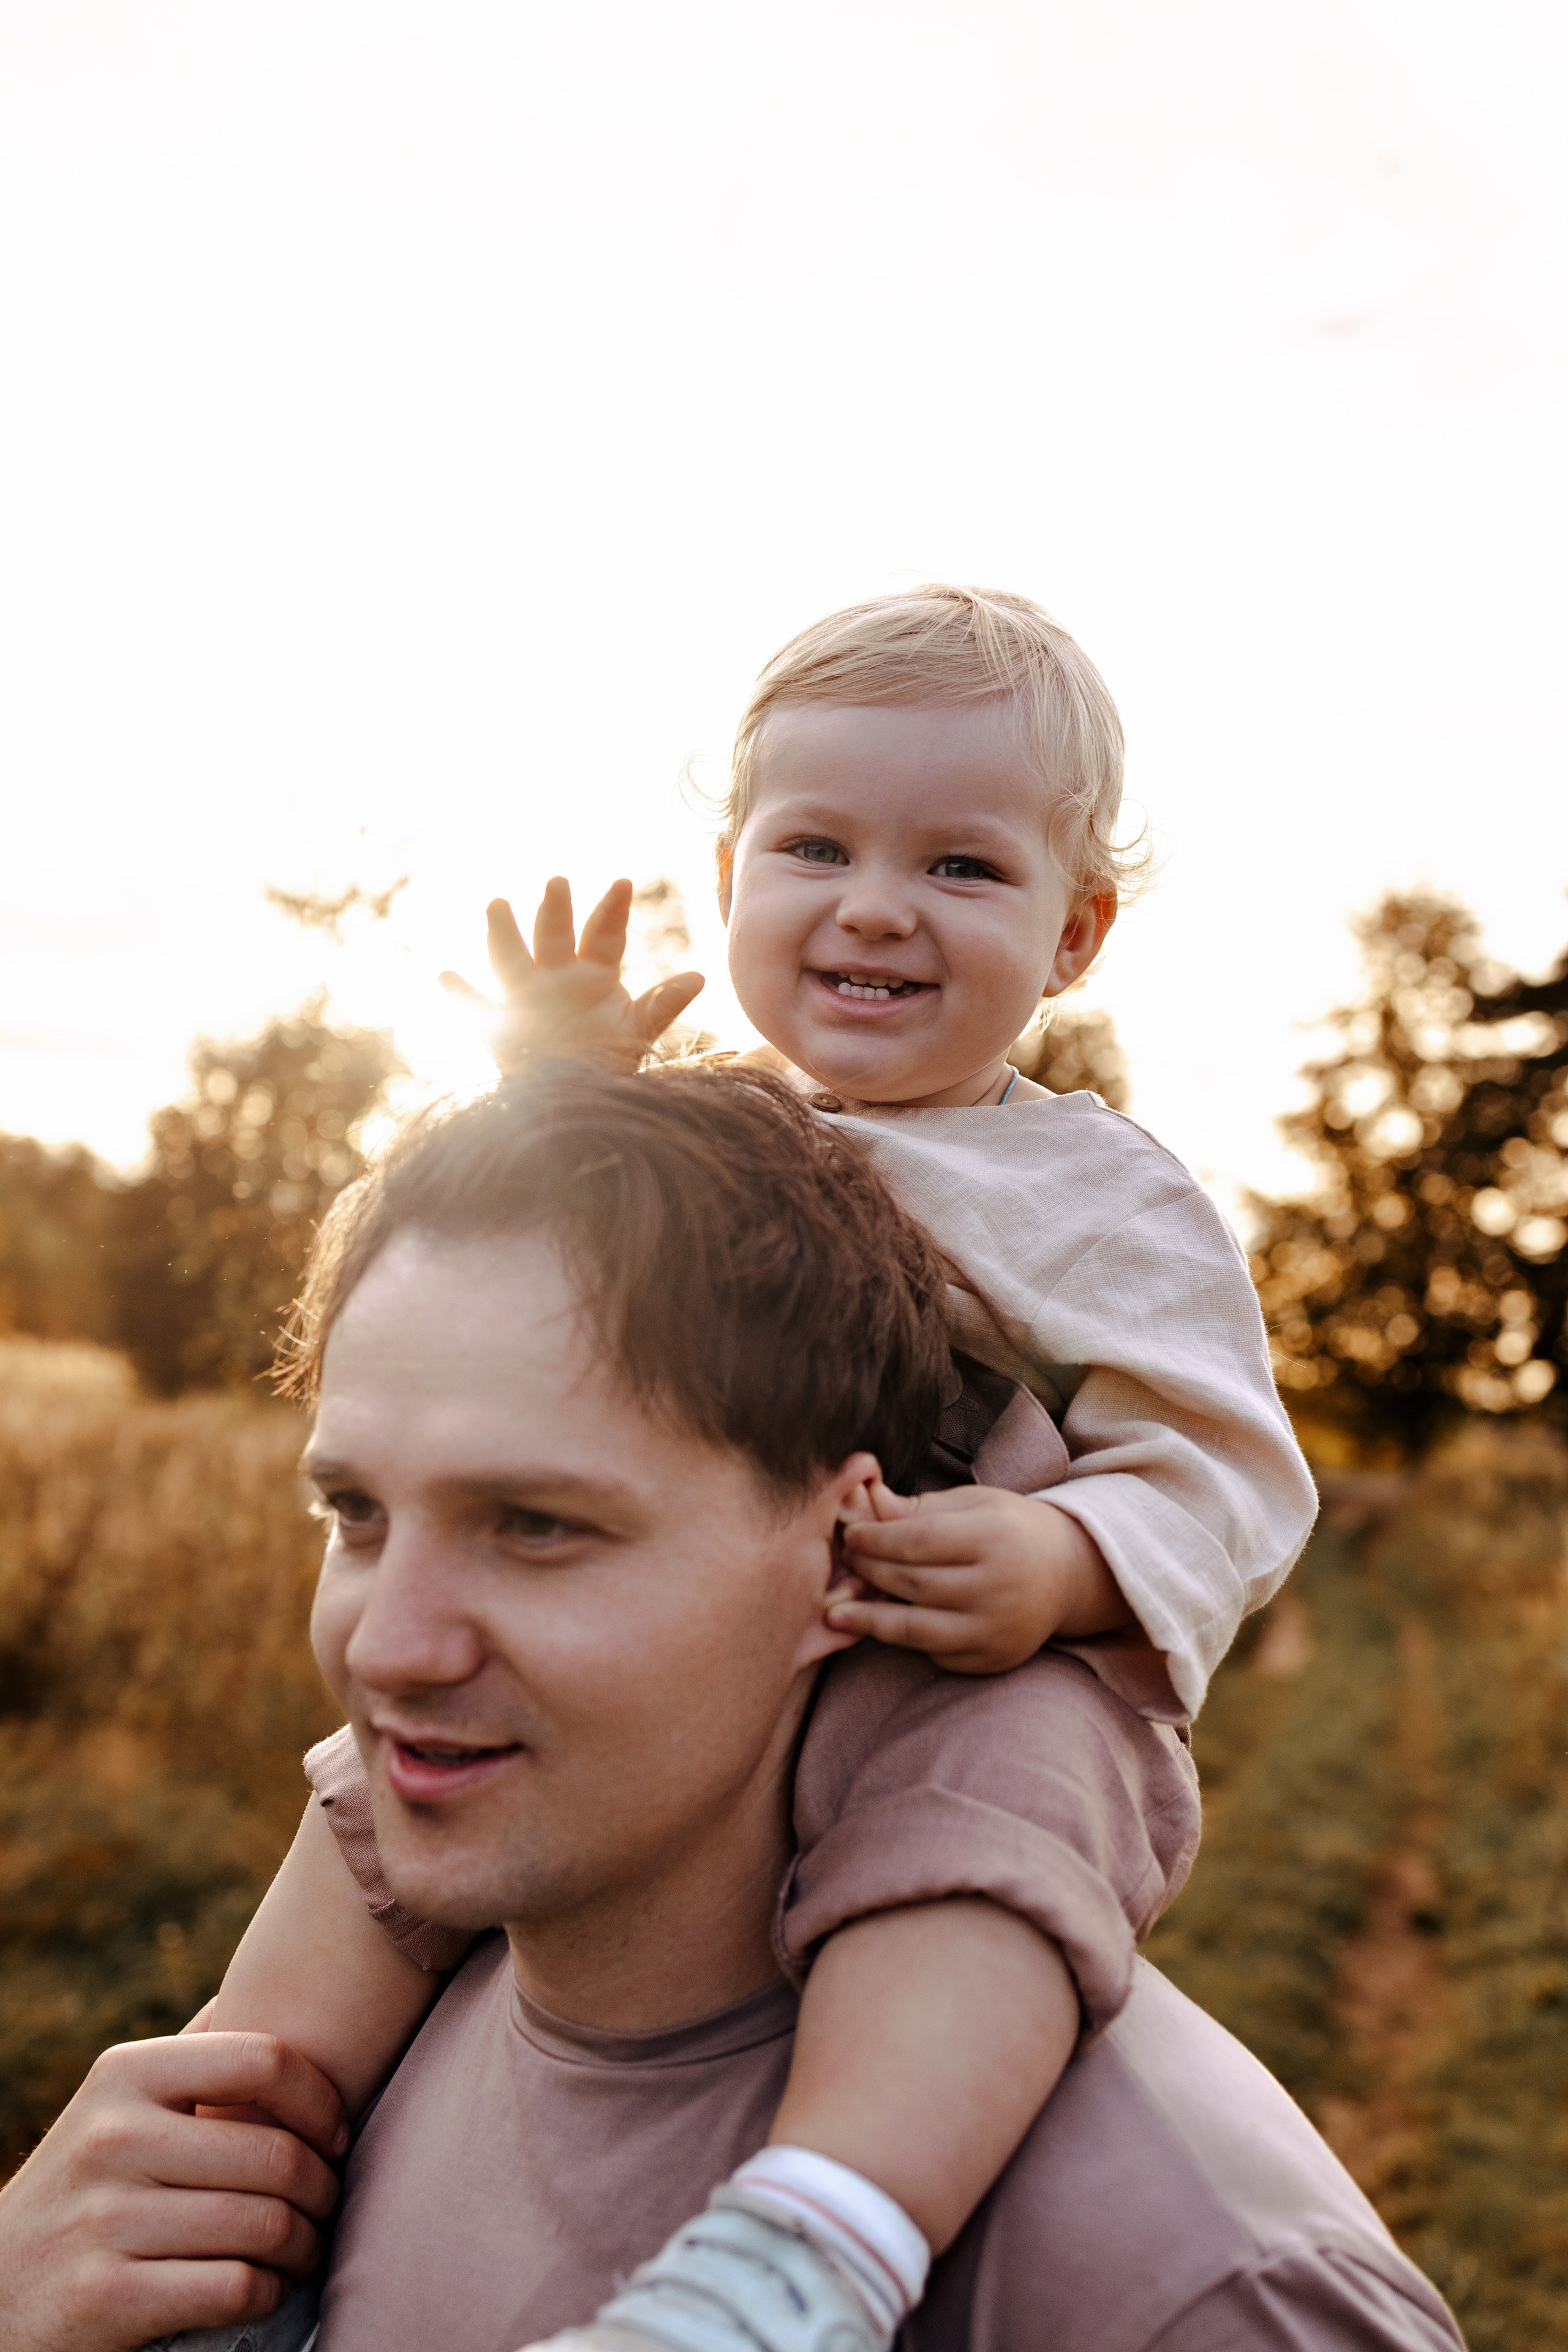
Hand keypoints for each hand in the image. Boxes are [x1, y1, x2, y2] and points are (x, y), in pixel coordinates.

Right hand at [0, 2031, 347, 2351]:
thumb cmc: (87, 2184)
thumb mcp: (116, 2100)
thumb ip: (192, 2051)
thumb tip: (272, 1982)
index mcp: (125, 2073)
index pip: (265, 2060)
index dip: (323, 2100)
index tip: (338, 2134)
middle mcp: (112, 2137)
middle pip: (278, 2155)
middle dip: (325, 2188)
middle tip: (328, 2204)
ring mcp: (105, 2219)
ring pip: (266, 2226)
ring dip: (306, 2245)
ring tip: (306, 2247)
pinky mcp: (106, 2298)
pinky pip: (236, 2288)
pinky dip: (270, 2293)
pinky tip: (265, 2288)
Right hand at [441, 879, 704, 1075]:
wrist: (576, 1099)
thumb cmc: (609, 1059)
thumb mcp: (637, 1032)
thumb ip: (662, 1005)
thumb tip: (700, 977)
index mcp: (595, 974)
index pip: (605, 934)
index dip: (613, 910)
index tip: (624, 882)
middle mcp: (557, 976)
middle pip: (555, 935)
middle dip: (555, 909)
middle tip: (558, 882)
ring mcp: (526, 996)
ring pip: (512, 957)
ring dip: (503, 933)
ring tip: (497, 904)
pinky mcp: (500, 1025)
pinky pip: (477, 1007)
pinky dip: (461, 994)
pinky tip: (445, 975)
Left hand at [827, 1477, 1131, 1674]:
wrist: (1067, 1575)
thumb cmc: (1009, 1529)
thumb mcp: (972, 1504)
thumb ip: (918, 1509)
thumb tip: (863, 1505)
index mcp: (994, 1538)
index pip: (917, 1542)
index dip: (875, 1539)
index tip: (849, 1534)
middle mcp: (999, 1587)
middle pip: (913, 1583)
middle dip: (869, 1572)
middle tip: (843, 1563)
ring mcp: (997, 1629)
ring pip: (917, 1629)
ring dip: (871, 1620)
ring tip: (837, 1613)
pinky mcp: (993, 1659)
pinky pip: (936, 1652)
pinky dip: (906, 1640)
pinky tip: (882, 1626)